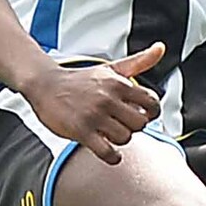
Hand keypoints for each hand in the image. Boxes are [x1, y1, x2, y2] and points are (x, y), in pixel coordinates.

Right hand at [25, 43, 164, 164]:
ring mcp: (94, 115)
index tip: (142, 115)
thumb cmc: (80, 80)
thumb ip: (138, 61)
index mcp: (118, 83)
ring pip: (125, 138)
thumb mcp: (110, 68)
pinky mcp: (81, 130)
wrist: (45, 85)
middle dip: (133, 127)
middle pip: (140, 124)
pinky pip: (107, 151)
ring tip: (110, 134)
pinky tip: (109, 152)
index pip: (151, 103)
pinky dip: (112, 157)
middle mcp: (108, 98)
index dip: (150, 112)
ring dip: (119, 140)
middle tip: (123, 125)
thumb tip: (160, 48)